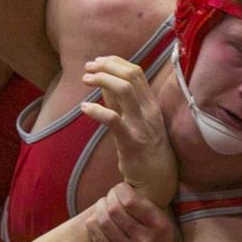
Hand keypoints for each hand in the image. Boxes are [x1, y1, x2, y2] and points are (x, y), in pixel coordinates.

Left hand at [80, 55, 177, 207]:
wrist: (157, 180)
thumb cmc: (145, 148)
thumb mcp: (136, 120)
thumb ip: (120, 101)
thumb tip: (103, 81)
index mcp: (151, 103)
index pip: (136, 71)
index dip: (115, 61)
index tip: (97, 61)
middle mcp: (149, 110)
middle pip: (131, 75)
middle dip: (107, 66)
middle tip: (88, 68)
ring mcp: (142, 125)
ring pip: (125, 90)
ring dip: (102, 79)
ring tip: (85, 79)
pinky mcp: (132, 142)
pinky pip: (113, 120)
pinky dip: (97, 110)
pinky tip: (84, 108)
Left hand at [85, 182, 181, 241]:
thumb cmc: (160, 229)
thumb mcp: (162, 213)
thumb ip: (145, 199)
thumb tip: (121, 177)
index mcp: (160, 226)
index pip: (130, 201)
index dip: (120, 189)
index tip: (121, 187)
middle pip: (114, 210)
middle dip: (108, 197)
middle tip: (110, 194)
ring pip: (104, 223)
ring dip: (99, 208)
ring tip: (102, 204)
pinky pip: (98, 240)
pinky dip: (93, 225)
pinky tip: (95, 218)